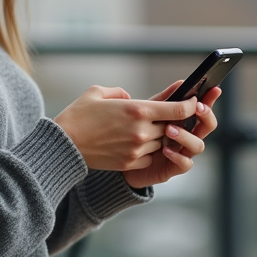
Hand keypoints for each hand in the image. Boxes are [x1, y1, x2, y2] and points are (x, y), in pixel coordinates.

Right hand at [53, 85, 198, 174]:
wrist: (63, 144)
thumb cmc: (78, 116)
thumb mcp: (97, 93)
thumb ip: (119, 92)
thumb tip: (129, 98)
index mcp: (137, 110)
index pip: (178, 109)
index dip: (190, 105)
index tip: (193, 102)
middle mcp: (142, 131)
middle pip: (171, 126)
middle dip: (171, 121)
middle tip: (168, 115)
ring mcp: (137, 149)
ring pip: (161, 142)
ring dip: (158, 136)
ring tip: (145, 129)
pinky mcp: (130, 163)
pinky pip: (150, 156)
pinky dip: (147, 150)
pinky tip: (135, 143)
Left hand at [121, 81, 221, 188]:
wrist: (121, 158)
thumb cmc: (138, 133)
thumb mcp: (149, 113)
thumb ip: (165, 101)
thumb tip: (181, 82)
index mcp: (183, 121)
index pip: (202, 109)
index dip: (211, 99)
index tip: (214, 89)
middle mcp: (187, 137)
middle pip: (208, 127)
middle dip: (206, 116)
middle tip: (197, 107)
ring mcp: (182, 153)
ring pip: (198, 145)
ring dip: (186, 136)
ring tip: (169, 129)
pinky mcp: (172, 168)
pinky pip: (185, 164)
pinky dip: (178, 156)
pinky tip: (165, 149)